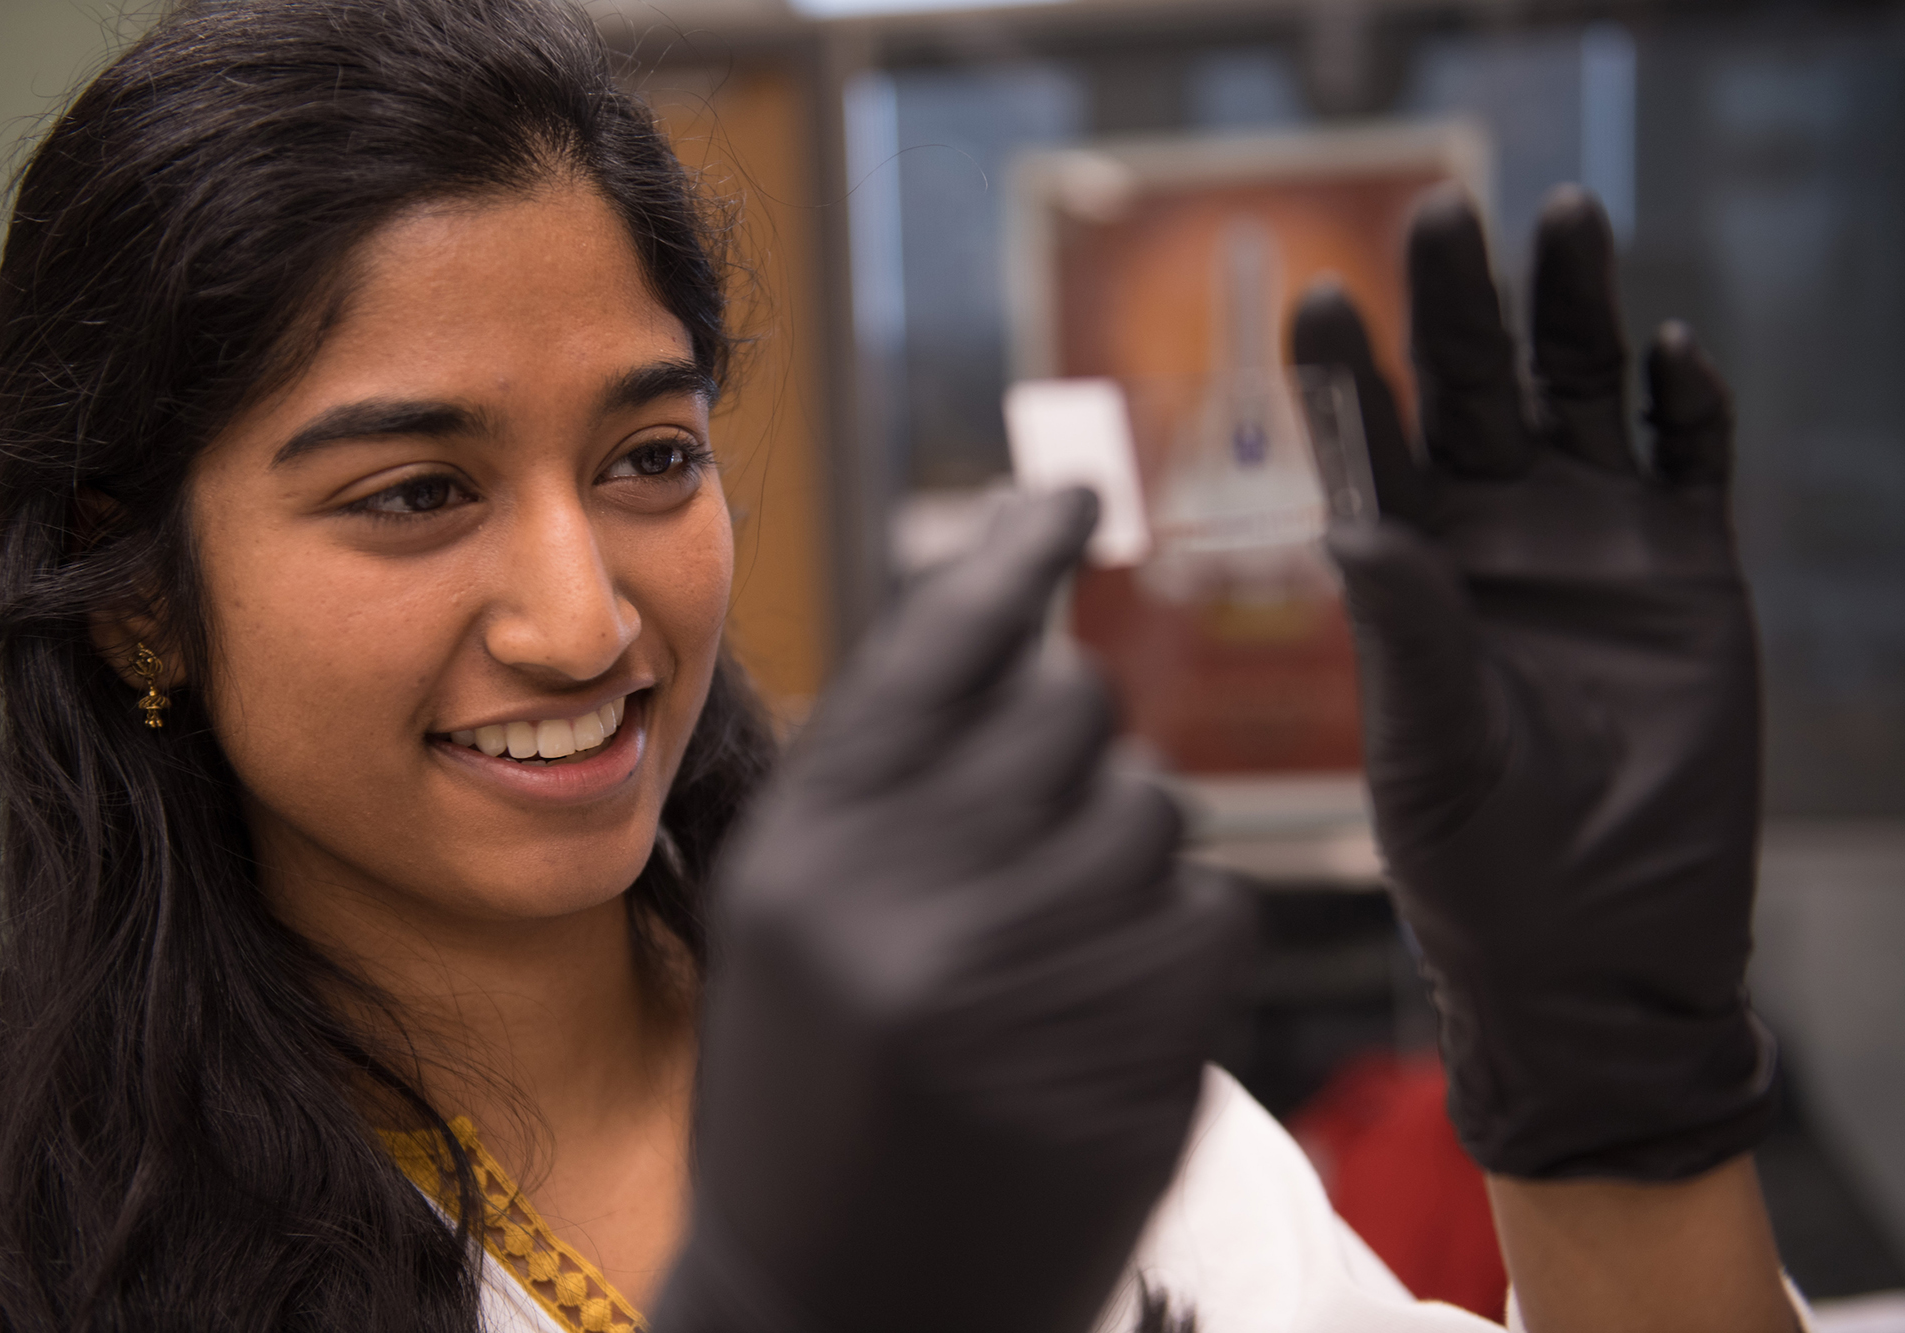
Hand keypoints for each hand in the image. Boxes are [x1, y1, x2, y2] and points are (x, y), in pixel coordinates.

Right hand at [656, 491, 1242, 1332]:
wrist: (834, 1312)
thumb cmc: (804, 1101)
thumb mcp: (785, 924)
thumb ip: (877, 780)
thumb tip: (1008, 631)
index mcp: (807, 850)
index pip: (938, 641)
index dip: (1016, 548)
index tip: (1075, 493)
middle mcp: (907, 899)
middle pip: (1070, 704)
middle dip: (1069, 744)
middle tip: (1029, 831)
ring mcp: (1026, 984)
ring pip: (1152, 807)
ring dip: (1122, 853)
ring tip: (1049, 951)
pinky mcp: (1132, 1060)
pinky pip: (1210, 914)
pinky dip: (1176, 943)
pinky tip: (1102, 1010)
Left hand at [1291, 186, 1775, 1179]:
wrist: (1598, 947)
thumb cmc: (1479, 867)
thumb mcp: (1428, 753)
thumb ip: (1403, 636)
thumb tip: (1352, 528)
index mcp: (1405, 572)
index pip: (1366, 449)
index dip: (1342, 375)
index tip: (1314, 300)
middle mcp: (1490, 537)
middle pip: (1469, 386)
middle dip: (1457, 300)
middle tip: (1443, 212)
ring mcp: (1592, 544)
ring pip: (1579, 392)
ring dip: (1572, 309)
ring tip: (1563, 220)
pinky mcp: (1690, 569)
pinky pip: (1691, 458)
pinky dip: (1685, 403)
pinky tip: (1667, 353)